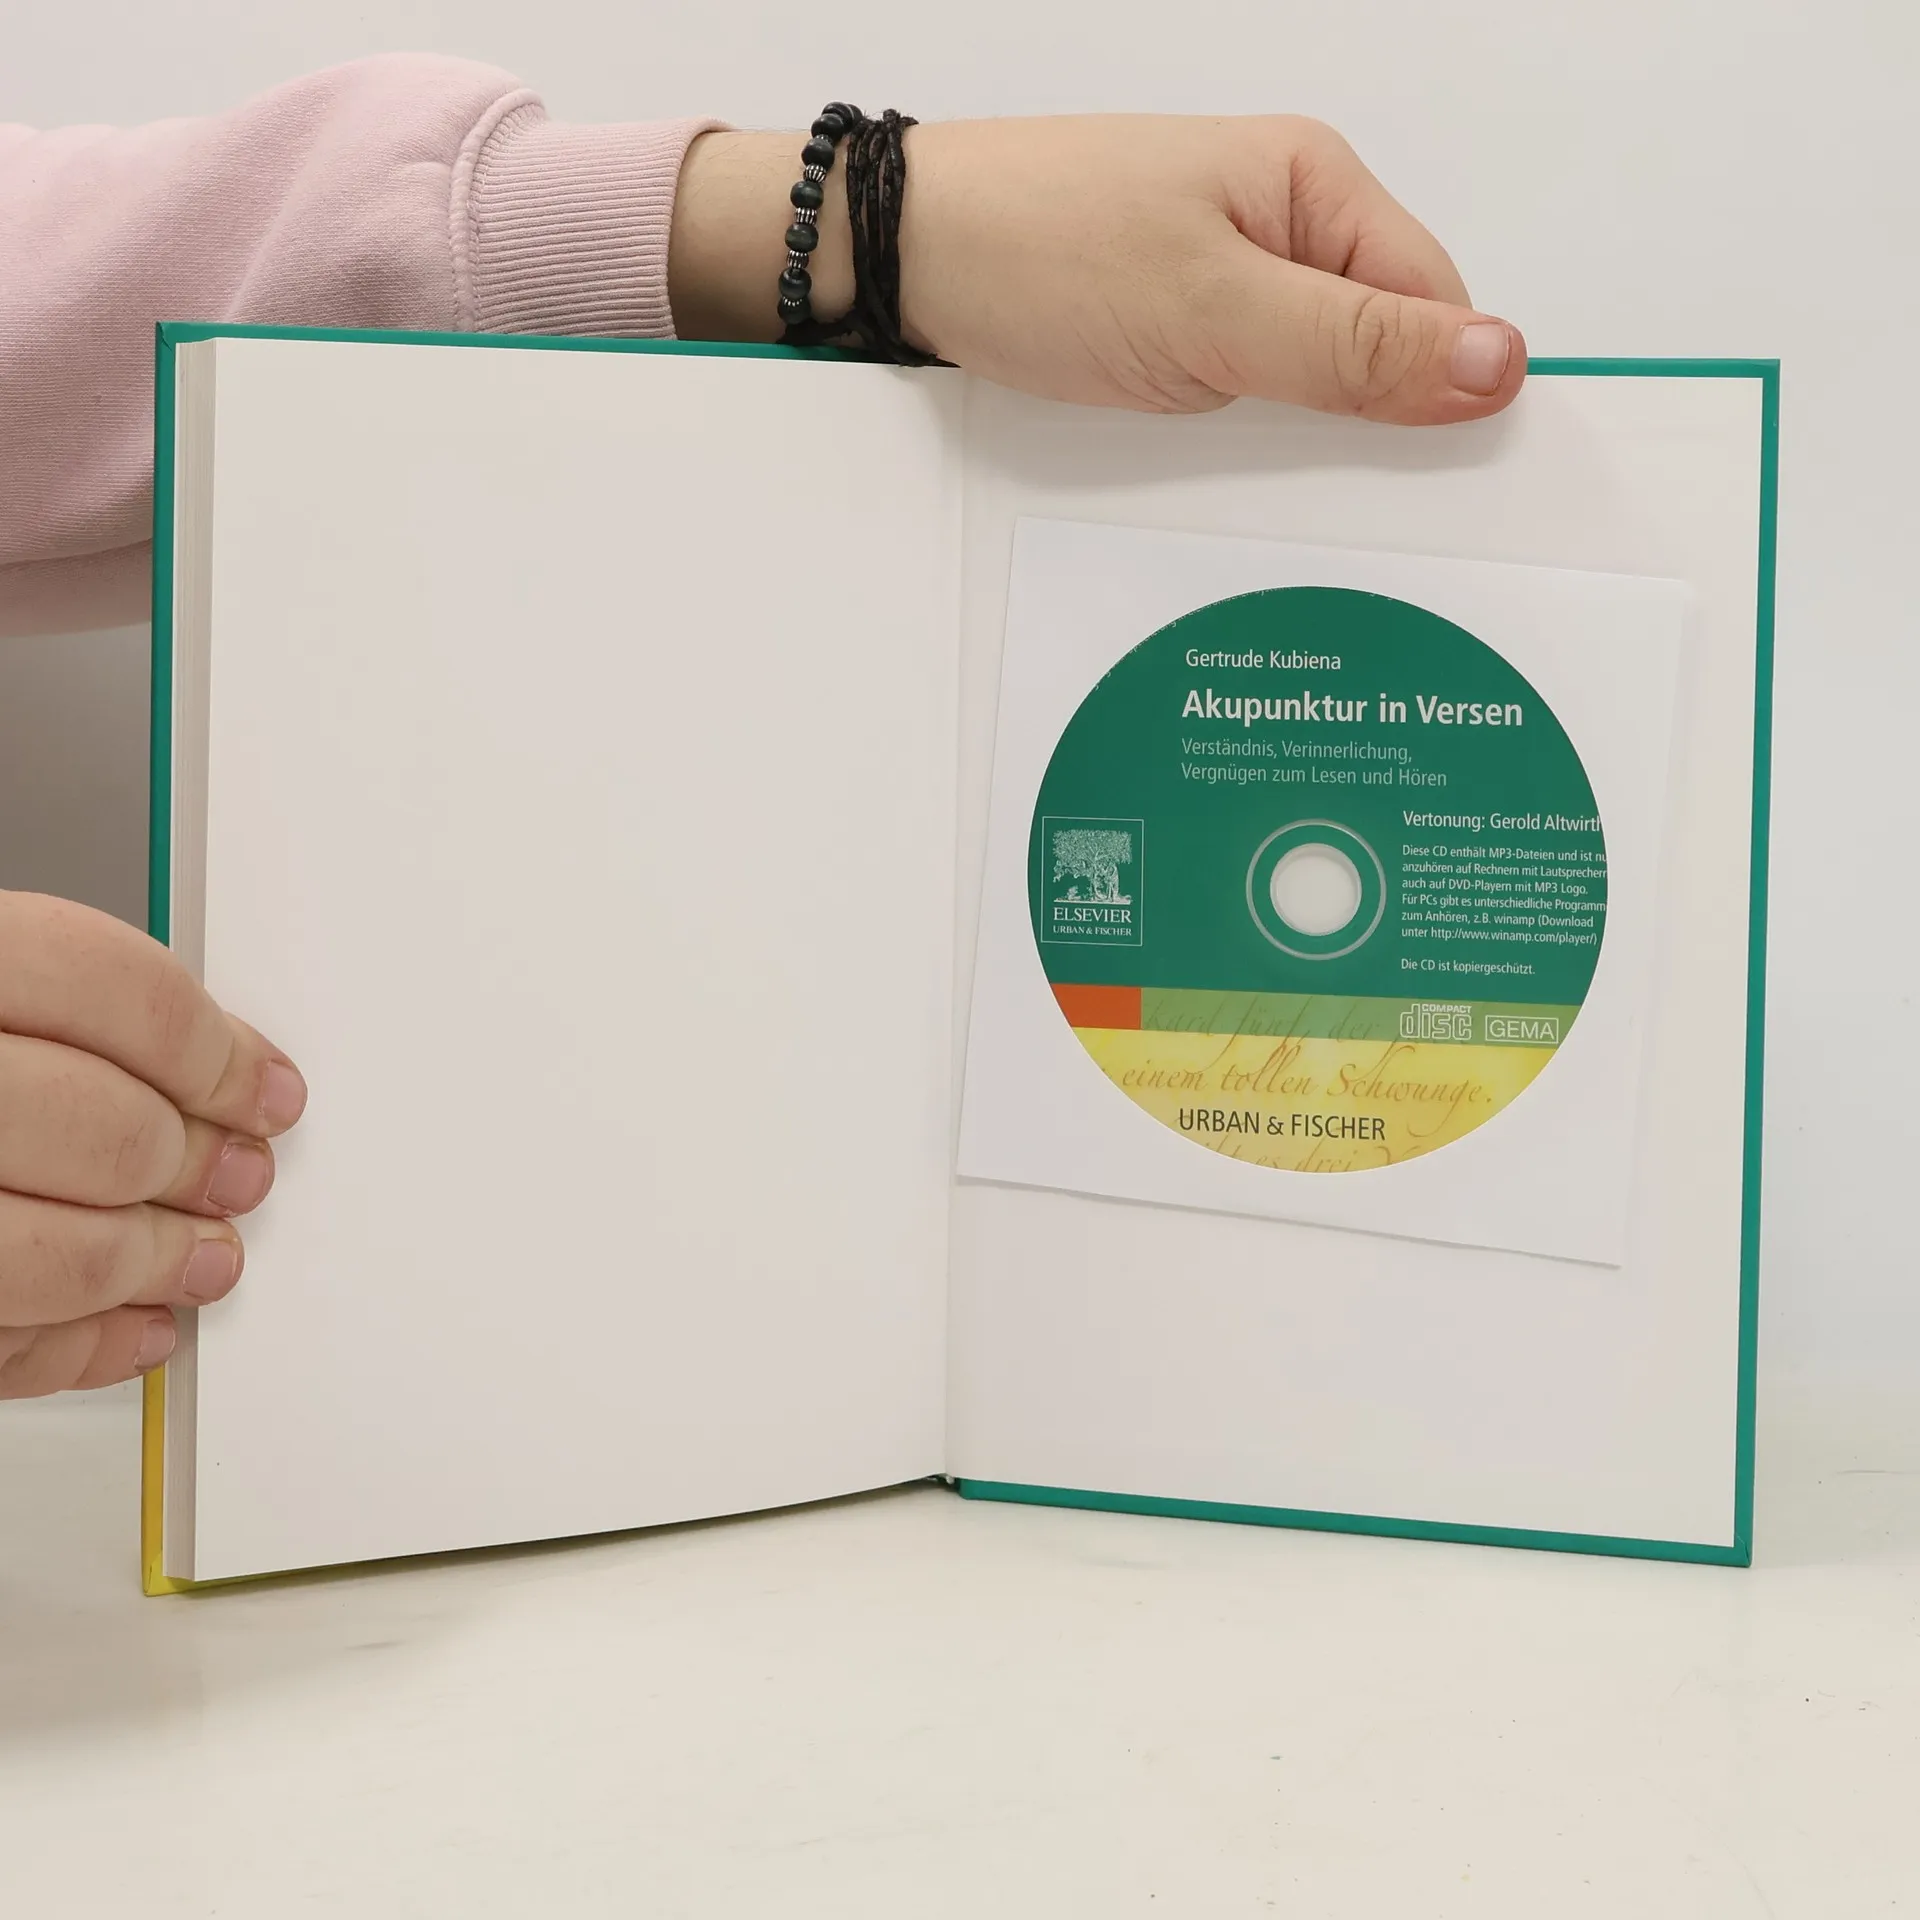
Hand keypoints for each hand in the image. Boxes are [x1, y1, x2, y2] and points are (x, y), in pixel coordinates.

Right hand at [0, 892, 306, 1397]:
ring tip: (202, 1258)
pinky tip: (130, 1327)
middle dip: (195, 1166)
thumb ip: (58, 1010)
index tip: (265, 1091)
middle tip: (239, 1177)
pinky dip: (78, 1348)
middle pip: (100, 1127)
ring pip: (51, 1254)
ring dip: (151, 1266)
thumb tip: (218, 1068)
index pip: (107, 988)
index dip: (212, 1049)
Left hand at [669, 115, 1522, 424]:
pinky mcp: (1171, 329)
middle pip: (1375, 351)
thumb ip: (1354, 349)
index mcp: (1316, 189)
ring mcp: (1221, 280)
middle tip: (1335, 510)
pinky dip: (1234, 444)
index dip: (1441, 399)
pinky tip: (1214, 481)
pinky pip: (1239, 398)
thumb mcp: (1214, 313)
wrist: (897, 258)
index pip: (1435, 307)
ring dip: (1292, 447)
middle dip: (1362, 433)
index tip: (1434, 494)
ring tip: (1263, 497)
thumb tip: (1499, 364)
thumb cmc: (1042, 256)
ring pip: (1305, 385)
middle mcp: (1279, 228)